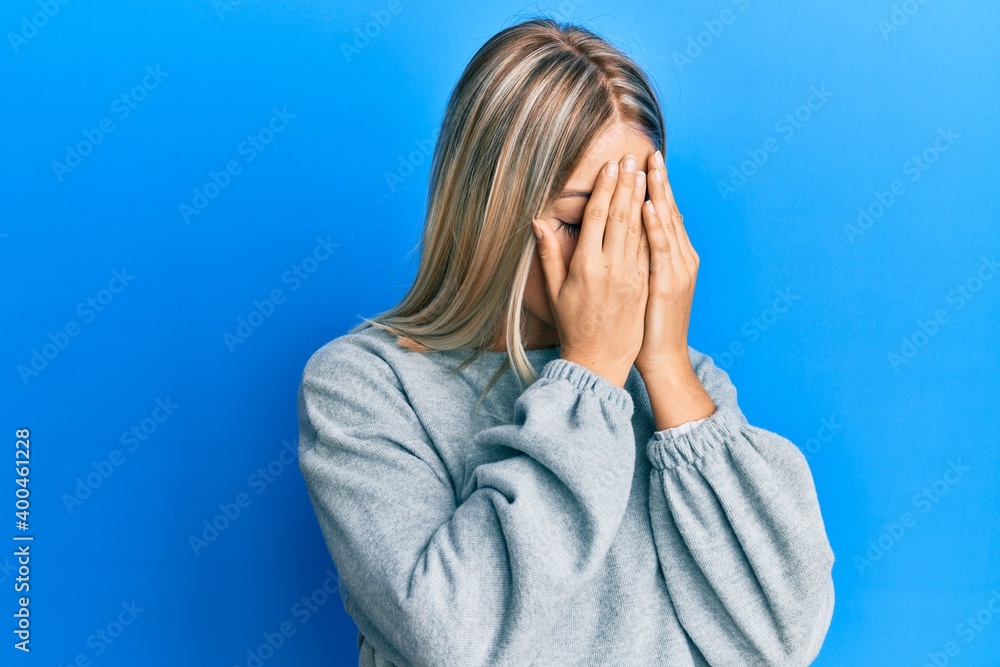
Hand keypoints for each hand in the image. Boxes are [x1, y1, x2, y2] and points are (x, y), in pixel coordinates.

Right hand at [532, 156, 649, 387]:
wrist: (599, 361)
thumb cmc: (573, 326)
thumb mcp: (554, 291)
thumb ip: (548, 255)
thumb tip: (537, 222)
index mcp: (585, 267)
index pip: (597, 218)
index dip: (605, 189)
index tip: (611, 166)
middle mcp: (610, 268)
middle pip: (621, 217)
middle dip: (628, 184)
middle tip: (633, 158)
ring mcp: (632, 277)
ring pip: (639, 229)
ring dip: (644, 198)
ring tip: (647, 173)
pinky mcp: (646, 286)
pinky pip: (651, 250)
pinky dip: (655, 226)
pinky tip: (657, 207)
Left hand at [634, 149, 699, 377]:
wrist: (661, 359)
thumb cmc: (646, 325)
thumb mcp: (645, 284)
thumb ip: (640, 256)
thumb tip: (632, 232)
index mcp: (672, 257)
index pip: (663, 214)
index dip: (656, 188)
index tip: (646, 162)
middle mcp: (679, 258)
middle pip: (668, 212)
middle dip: (659, 181)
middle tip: (651, 151)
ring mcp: (676, 270)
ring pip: (666, 224)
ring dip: (657, 193)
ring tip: (649, 166)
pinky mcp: (667, 284)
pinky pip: (659, 249)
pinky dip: (654, 226)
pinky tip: (647, 205)